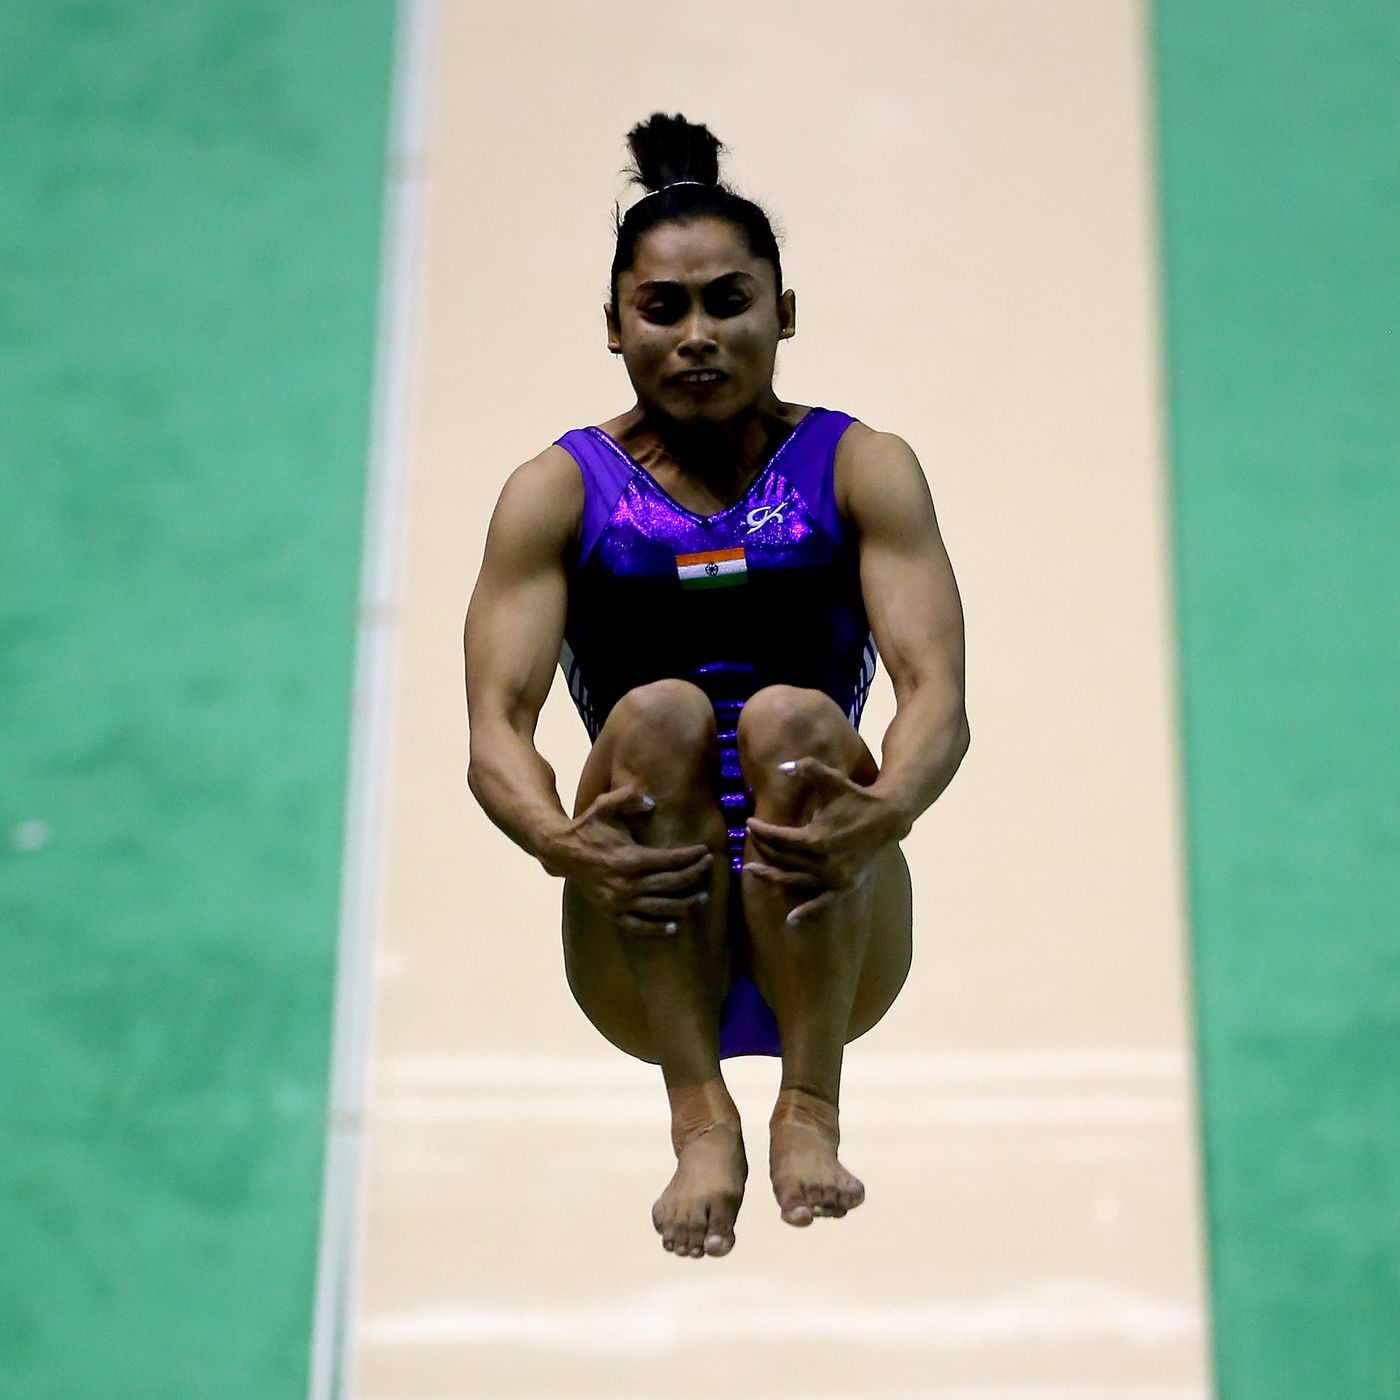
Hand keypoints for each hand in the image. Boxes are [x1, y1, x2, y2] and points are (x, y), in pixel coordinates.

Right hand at [551, 784, 713, 936]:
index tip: (705, 851)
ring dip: (685, 904)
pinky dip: (658, 929)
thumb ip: (629, 798)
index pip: (670, 859)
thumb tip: (652, 802)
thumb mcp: (605, 805)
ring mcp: (620, 901)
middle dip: (694, 876)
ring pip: (661, 907)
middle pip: (671, 883)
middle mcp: (628, 882)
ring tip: (702, 898)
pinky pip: (639, 926)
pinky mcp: (612, 912)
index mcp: (630, 857)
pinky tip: (675, 927)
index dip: (691, 856)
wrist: (562, 852)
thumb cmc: (588, 827)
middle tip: (708, 868)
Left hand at [744, 758, 904, 924]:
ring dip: (772, 878)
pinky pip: (822, 903)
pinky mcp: (844, 886)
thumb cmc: (855, 797)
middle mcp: (824, 862)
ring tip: (752, 870)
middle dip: (764, 848)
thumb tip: (784, 765)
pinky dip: (807, 912)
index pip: (780, 839)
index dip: (762, 831)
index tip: (749, 823)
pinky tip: (790, 921)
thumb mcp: (832, 780)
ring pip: (795, 881)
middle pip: (784, 859)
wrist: (887, 818)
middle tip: (752, 839)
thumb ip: (809, 769)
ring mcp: (834, 878)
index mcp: (818, 838)